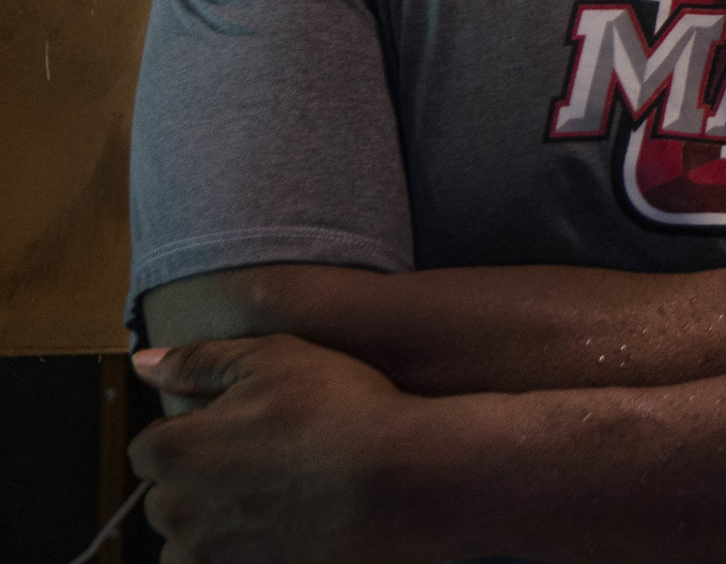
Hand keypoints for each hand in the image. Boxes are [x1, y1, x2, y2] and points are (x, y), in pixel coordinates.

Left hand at [130, 335, 441, 563]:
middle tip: (263, 464)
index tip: (234, 428)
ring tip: (275, 505)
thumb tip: (144, 364)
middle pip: (167, 501)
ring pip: (189, 548)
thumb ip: (201, 361)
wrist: (406, 482)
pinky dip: (246, 555)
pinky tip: (288, 531)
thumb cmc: (342, 412)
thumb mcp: (277, 357)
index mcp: (175, 453)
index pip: (148, 448)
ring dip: (216, 529)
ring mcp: (211, 558)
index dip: (191, 433)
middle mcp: (179, 513)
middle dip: (200, 484)